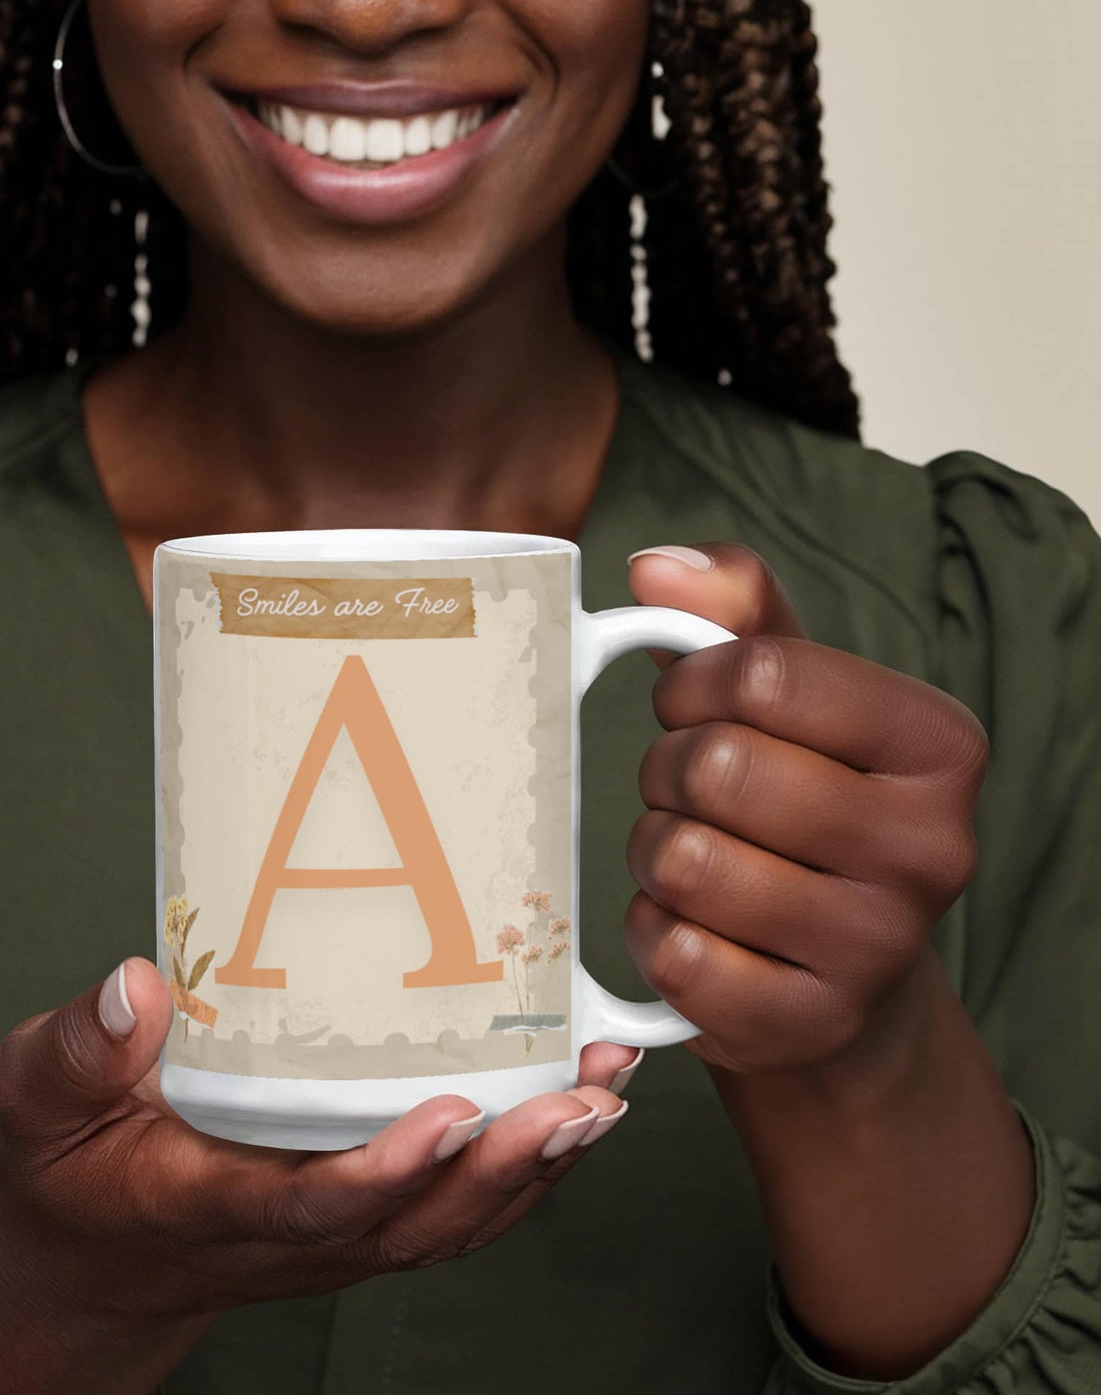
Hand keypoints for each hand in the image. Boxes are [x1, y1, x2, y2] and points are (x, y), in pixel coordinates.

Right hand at [0, 958, 634, 1394]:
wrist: (86, 1265)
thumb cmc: (68, 1170)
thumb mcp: (40, 1101)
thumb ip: (78, 1050)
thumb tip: (137, 986)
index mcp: (210, 1205)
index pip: (310, 1205)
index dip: (386, 1171)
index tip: (452, 1112)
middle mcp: (290, 1237)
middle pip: (418, 1224)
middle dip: (508, 1168)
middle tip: (582, 1098)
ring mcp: (332, 1239)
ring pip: (450, 1224)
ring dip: (536, 1168)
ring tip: (605, 1092)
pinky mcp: (356, 1224)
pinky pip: (450, 1214)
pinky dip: (521, 1172)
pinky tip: (573, 1112)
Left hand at [623, 543, 988, 1076]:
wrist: (838, 976)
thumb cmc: (802, 808)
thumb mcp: (790, 699)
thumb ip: (733, 612)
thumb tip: (655, 567)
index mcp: (937, 742)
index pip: (759, 673)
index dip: (691, 686)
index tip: (691, 709)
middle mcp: (933, 846)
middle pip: (715, 767)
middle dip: (666, 772)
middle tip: (688, 793)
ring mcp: (877, 948)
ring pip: (683, 860)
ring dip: (653, 852)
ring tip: (690, 858)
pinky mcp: (810, 1024)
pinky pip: (672, 953)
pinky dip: (655, 932)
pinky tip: (696, 930)